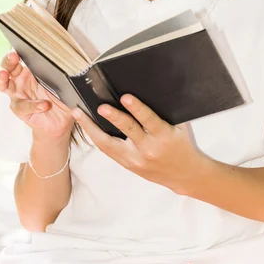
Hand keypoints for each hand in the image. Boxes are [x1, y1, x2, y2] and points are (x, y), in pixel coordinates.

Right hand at [0, 49, 74, 140]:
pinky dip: (33, 105)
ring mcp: (18, 94)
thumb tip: (72, 60)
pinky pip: (23, 106)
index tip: (18, 48)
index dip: (16, 52)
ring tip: (4, 76)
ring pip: (3, 85)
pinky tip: (44, 105)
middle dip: (7, 61)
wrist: (60, 121)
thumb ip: (63, 72)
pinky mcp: (20, 109)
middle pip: (7, 67)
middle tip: (12, 57)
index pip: (20, 58)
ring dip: (1, 80)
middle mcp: (20, 80)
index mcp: (29, 70)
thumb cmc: (60, 97)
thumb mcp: (64, 83)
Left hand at [71, 94, 204, 193]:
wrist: (184, 175)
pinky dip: (96, 137)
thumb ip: (163, 111)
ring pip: (109, 145)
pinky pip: (108, 151)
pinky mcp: (127, 165)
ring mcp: (135, 160)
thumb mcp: (178, 126)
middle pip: (127, 132)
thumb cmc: (181, 144)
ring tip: (79, 114)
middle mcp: (148, 149)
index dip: (137, 109)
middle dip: (113, 118)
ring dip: (92, 129)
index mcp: (164, 136)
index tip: (126, 97)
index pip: (149, 120)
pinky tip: (86, 127)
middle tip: (100, 107)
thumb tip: (147, 89)